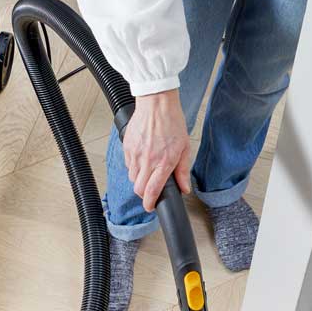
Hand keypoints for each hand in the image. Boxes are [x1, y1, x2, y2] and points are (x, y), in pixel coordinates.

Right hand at [123, 90, 191, 211]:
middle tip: (150, 191)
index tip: (150, 207)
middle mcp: (147, 160)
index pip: (151, 190)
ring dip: (139, 180)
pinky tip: (142, 158)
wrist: (156, 103)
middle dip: (144, 195)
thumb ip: (183, 171)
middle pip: (138, 189)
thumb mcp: (184, 147)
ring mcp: (135, 154)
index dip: (149, 203)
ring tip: (148, 171)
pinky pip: (128, 164)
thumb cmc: (172, 121)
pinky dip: (134, 167)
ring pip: (132, 177)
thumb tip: (184, 188)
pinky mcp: (127, 147)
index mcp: (163, 162)